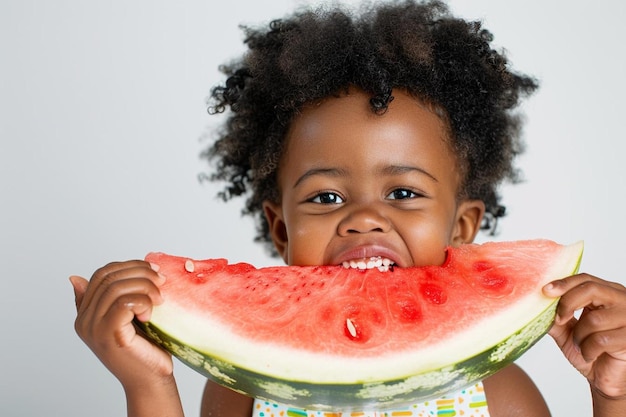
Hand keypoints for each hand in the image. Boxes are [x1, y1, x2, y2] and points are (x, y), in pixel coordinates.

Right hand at [71, 260, 173, 387]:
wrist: (150, 379)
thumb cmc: (144, 347)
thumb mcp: (126, 316)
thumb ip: (109, 298)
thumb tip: (75, 277)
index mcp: (85, 313)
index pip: (102, 274)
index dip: (129, 266)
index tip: (153, 269)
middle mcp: (84, 321)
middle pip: (109, 277)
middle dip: (140, 273)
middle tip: (161, 281)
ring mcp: (93, 329)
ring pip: (116, 288)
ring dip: (145, 286)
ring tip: (160, 298)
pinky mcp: (109, 335)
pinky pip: (124, 304)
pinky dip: (143, 302)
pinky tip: (151, 313)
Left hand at [544, 273, 625, 398]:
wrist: (605, 378)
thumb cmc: (589, 351)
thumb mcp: (566, 331)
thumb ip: (554, 316)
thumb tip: (535, 303)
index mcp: (607, 293)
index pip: (585, 279)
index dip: (564, 283)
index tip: (545, 291)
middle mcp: (621, 301)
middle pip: (591, 289)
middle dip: (567, 304)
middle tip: (559, 319)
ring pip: (593, 319)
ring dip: (579, 336)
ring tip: (581, 345)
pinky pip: (601, 340)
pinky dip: (588, 350)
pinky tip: (590, 355)